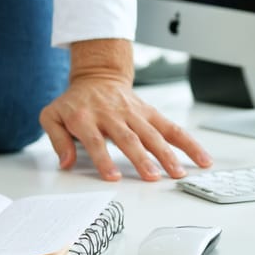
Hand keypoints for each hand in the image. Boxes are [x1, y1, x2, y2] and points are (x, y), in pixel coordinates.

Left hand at [39, 39, 211, 181]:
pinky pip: (171, 128)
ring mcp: (133, 113)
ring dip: (167, 154)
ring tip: (177, 173)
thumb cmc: (74, 103)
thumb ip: (56, 139)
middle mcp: (112, 114)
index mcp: (86, 116)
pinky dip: (188, 143)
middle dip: (141, 158)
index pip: (95, 140)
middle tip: (152, 177)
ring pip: (153, 134)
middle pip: (129, 138)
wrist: (97, 77)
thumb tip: (65, 162)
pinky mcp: (149, 113)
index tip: (113, 177)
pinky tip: (202, 158)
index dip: (104, 159)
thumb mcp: (52, 115)